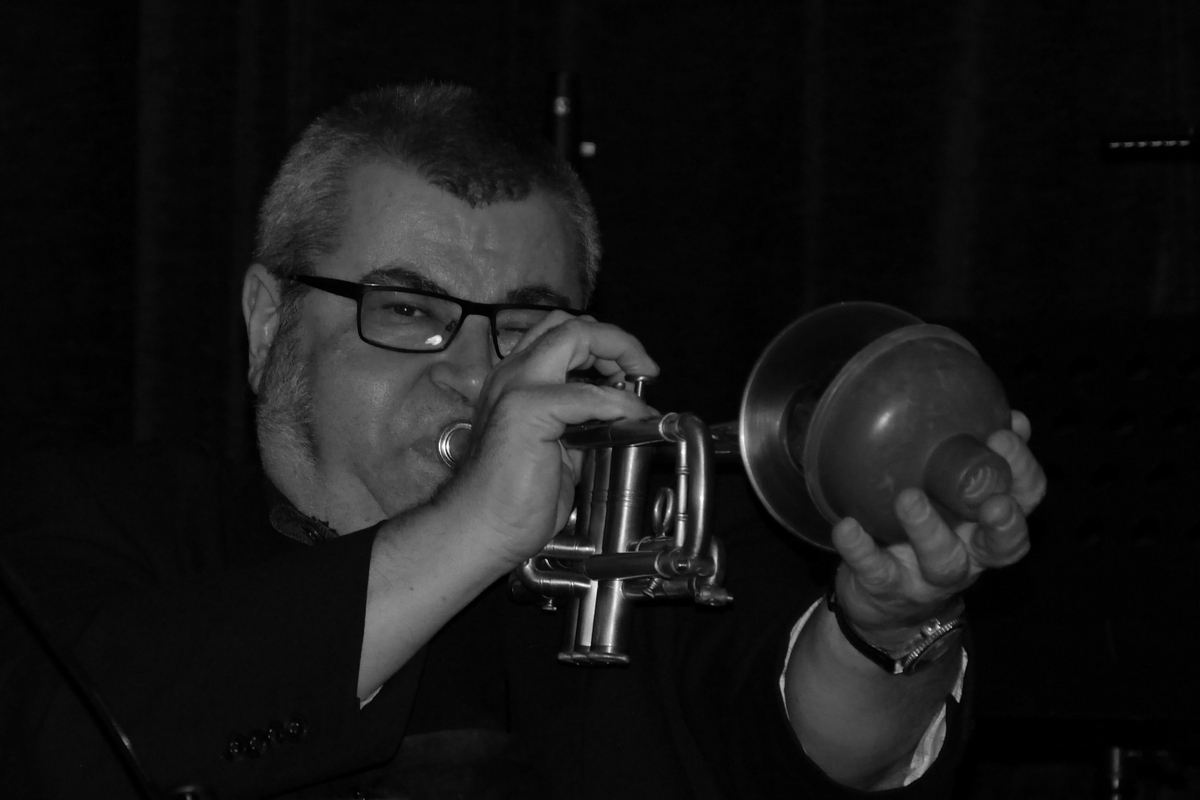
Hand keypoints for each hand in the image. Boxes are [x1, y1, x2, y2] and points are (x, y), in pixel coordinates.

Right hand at [442, 313, 657, 564]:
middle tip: (640, 368)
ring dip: (617, 352)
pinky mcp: (529, 409)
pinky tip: (634, 417)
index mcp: (514, 382)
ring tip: (639, 378)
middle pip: (569, 324)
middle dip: (613, 339)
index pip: (559, 334)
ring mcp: (516, 387)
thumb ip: (581, 424)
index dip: (601, 342)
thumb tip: (618, 416)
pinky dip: (621, 403)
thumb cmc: (514, 499)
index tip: (631, 370)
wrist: (484, 528)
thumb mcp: (559, 450)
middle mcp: (511, 374)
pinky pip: (591, 395)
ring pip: (574, 336)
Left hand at [830, 410, 1045, 647]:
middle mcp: (970, 555)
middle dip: (1004, 523)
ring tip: (908, 498)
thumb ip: (969, 455)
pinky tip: (847, 527)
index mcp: (988, 523)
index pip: (1024, 499)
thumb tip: (995, 403)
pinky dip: (861, 550)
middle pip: (1002, 545)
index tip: (1004, 434)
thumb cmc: (926, 529)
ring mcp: (930, 578)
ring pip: (942, 561)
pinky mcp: (888, 590)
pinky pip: (876, 572)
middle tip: (993, 500)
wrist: (884, 601)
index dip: (1022, 471)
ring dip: (928, 529)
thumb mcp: (947, 494)